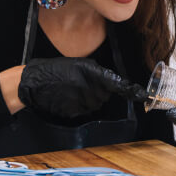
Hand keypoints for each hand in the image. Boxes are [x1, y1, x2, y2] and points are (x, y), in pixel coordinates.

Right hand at [18, 57, 147, 118]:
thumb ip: (96, 72)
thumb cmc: (55, 70)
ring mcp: (82, 102)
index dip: (131, 91)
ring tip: (71, 89)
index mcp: (93, 73)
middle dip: (98, 90)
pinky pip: (83, 110)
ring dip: (87, 98)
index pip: (118, 84)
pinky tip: (66, 97)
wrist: (33, 82)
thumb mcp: (78, 64)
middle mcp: (90, 89)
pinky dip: (78, 105)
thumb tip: (109, 81)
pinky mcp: (74, 112)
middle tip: (80, 83)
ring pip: (94, 104)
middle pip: (105, 95)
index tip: (143, 95)